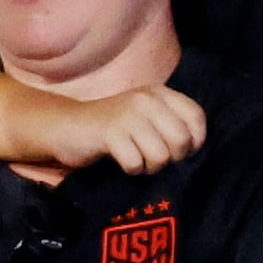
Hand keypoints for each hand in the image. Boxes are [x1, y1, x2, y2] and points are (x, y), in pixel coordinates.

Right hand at [24, 83, 206, 174]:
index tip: (179, 152)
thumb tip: (195, 150)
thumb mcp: (145, 117)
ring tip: (136, 160)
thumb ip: (170, 124)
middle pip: (181, 140)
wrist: (67, 126)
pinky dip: (130, 169)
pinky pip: (135, 163)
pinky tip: (121, 161)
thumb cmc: (112, 127)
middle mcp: (146, 100)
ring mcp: (127, 115)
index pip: (196, 117)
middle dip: (170, 158)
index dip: (194, 141)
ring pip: (160, 155)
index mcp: (159, 93)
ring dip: (149, 166)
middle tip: (153, 159)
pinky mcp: (110, 133)